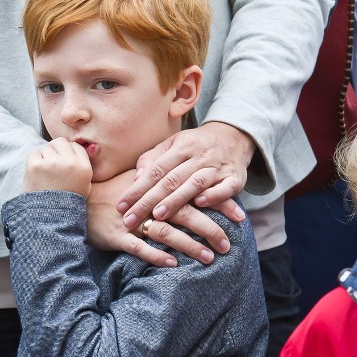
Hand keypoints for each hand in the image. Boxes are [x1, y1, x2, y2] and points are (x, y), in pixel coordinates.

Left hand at [22, 138, 91, 196]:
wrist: (50, 217)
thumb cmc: (66, 202)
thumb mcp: (84, 184)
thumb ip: (81, 165)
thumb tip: (74, 146)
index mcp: (84, 167)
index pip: (75, 146)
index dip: (68, 152)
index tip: (63, 162)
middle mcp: (70, 162)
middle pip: (60, 142)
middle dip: (55, 150)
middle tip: (52, 164)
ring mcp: (52, 163)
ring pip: (46, 147)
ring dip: (44, 156)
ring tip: (45, 172)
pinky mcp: (36, 165)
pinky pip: (34, 152)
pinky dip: (34, 160)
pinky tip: (37, 172)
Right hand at [87, 171, 229, 266]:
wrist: (76, 199)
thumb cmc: (115, 192)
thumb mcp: (141, 181)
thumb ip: (168, 183)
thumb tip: (200, 190)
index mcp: (157, 186)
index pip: (194, 192)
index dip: (217, 204)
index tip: (239, 216)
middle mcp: (146, 201)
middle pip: (184, 213)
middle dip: (209, 228)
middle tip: (228, 244)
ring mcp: (131, 219)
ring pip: (165, 232)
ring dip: (189, 245)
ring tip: (209, 258)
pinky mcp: (116, 235)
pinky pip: (138, 247)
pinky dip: (156, 255)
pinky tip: (173, 264)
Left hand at [116, 122, 252, 230]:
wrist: (235, 136)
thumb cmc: (197, 145)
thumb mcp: (174, 144)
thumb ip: (153, 159)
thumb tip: (136, 179)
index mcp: (181, 147)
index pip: (155, 170)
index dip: (137, 189)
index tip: (121, 206)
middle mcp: (199, 156)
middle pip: (171, 180)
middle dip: (149, 201)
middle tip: (131, 219)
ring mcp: (218, 167)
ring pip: (194, 183)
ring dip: (177, 199)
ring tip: (158, 215)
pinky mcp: (235, 178)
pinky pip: (226, 188)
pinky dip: (214, 195)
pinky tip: (200, 204)